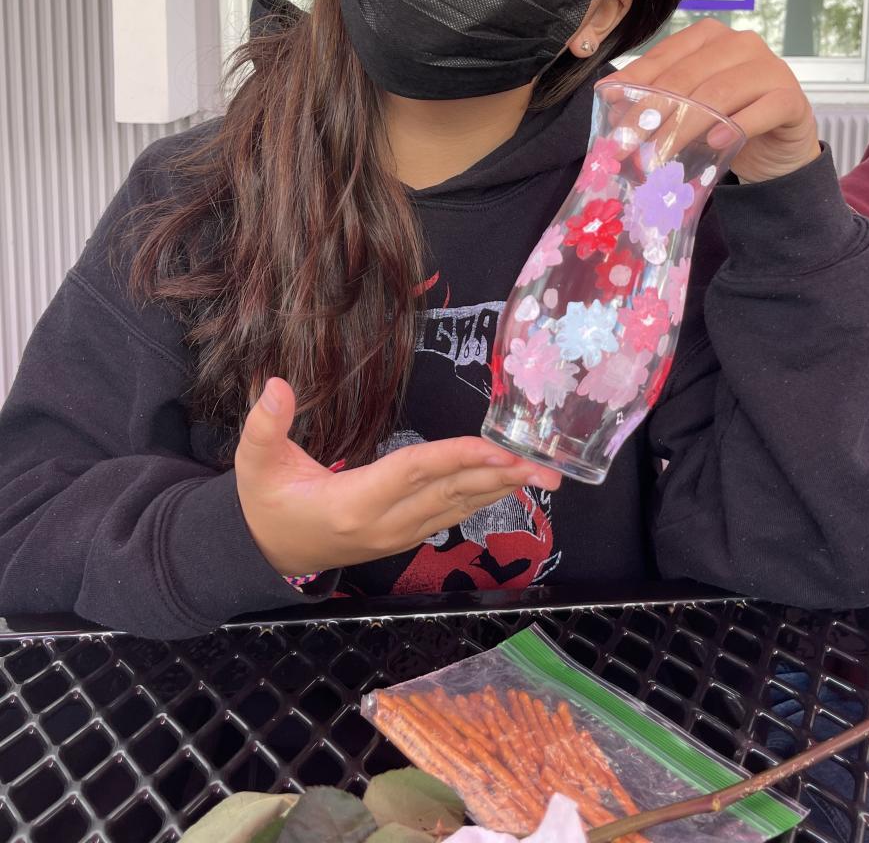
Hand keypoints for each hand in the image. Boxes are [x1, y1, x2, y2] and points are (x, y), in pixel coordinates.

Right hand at [235, 379, 560, 576]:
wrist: (266, 554)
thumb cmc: (264, 503)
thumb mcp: (255, 463)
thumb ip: (264, 424)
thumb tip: (274, 383)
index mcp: (351, 503)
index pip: (413, 473)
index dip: (456, 457)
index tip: (495, 445)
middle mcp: (383, 524)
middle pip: (449, 493)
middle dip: (499, 475)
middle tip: (545, 463)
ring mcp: (397, 535)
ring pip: (457, 508)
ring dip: (500, 488)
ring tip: (540, 471)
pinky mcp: (404, 537)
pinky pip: (452, 515)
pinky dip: (483, 497)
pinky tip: (507, 483)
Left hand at [613, 19, 819, 182]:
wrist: (779, 144)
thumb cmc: (728, 120)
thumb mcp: (688, 107)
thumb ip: (656, 99)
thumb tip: (610, 104)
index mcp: (708, 37)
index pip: (663, 58)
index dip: (633, 87)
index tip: (608, 117)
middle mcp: (739, 43)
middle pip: (686, 76)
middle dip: (651, 113)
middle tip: (627, 147)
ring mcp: (769, 67)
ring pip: (718, 93)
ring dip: (684, 127)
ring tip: (660, 154)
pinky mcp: (791, 97)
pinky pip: (762, 110)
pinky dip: (736, 127)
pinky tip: (716, 143)